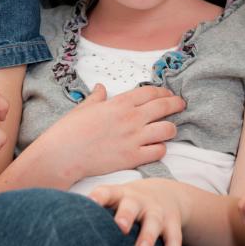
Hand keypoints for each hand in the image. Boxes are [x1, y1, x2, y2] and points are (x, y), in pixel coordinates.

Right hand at [42, 84, 184, 179]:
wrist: (63, 155)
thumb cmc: (70, 129)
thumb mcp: (84, 107)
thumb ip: (97, 97)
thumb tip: (101, 87)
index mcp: (120, 103)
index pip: (151, 93)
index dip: (164, 92)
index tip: (169, 94)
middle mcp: (131, 118)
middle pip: (164, 107)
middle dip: (176, 104)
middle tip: (181, 105)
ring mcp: (134, 138)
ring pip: (167, 130)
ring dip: (171, 129)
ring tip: (170, 129)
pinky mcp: (133, 158)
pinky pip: (158, 151)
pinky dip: (161, 148)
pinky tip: (156, 147)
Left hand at [89, 179, 188, 245]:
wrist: (165, 193)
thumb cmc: (126, 204)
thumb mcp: (112, 201)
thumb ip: (91, 213)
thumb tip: (52, 228)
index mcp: (119, 195)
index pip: (107, 193)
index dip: (99, 198)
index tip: (90, 204)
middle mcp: (138, 201)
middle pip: (132, 206)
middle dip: (126, 215)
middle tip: (119, 227)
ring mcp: (157, 212)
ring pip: (154, 223)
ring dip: (148, 236)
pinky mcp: (172, 224)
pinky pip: (174, 240)